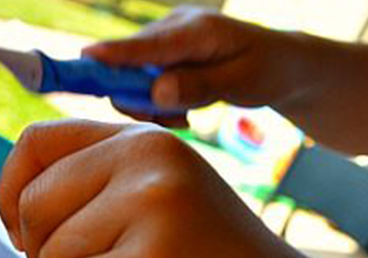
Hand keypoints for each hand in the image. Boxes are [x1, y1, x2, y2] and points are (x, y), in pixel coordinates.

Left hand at [0, 119, 325, 257]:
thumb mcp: (160, 204)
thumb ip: (99, 188)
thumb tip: (13, 204)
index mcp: (147, 142)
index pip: (36, 143)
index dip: (11, 193)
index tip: (22, 235)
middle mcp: (151, 162)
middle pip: (34, 206)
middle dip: (42, 256)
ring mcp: (154, 213)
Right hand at [84, 7, 301, 117]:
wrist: (282, 63)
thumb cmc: (267, 71)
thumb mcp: (240, 84)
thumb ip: (198, 87)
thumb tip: (156, 93)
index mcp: (197, 30)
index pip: (147, 46)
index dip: (114, 55)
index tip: (84, 58)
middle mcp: (175, 27)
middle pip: (131, 66)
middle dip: (142, 100)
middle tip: (176, 120)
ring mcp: (168, 38)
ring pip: (134, 78)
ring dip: (152, 105)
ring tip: (185, 116)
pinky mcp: (165, 52)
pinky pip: (144, 80)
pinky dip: (157, 101)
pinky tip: (183, 109)